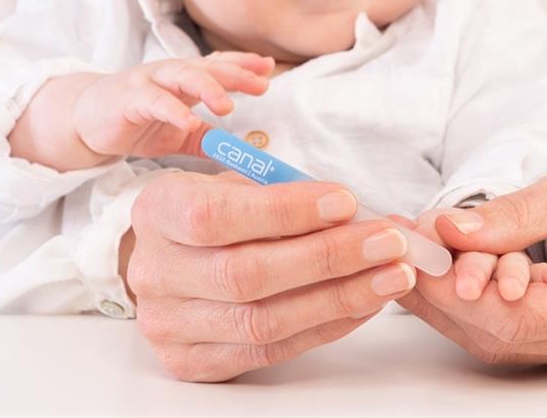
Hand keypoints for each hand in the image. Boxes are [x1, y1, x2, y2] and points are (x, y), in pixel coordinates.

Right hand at [74, 51, 273, 158]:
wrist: (86, 121)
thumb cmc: (136, 122)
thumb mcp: (179, 133)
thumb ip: (208, 139)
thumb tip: (243, 155)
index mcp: (184, 79)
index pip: (218, 65)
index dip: (243, 64)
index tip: (269, 68)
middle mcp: (169, 74)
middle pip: (207, 66)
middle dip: (235, 73)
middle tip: (260, 85)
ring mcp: (148, 83)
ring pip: (181, 75)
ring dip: (206, 87)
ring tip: (227, 104)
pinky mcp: (128, 99)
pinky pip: (153, 101)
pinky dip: (172, 110)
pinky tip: (188, 120)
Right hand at [126, 172, 415, 381]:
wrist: (176, 260)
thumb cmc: (219, 213)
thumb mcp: (236, 184)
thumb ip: (284, 193)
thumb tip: (357, 213)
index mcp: (158, 211)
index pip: (216, 215)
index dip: (285, 211)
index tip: (345, 202)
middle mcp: (154, 272)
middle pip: (245, 274)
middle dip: (328, 257)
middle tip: (388, 242)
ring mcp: (169, 324)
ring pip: (262, 320)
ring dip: (339, 297)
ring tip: (392, 276)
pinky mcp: (193, 362)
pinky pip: (270, 350)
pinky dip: (326, 325)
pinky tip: (364, 303)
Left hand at [400, 109, 546, 365]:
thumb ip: (508, 219)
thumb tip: (446, 233)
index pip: (516, 320)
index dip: (453, 290)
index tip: (412, 253)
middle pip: (503, 336)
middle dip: (444, 293)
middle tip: (405, 246)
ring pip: (503, 335)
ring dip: (455, 296)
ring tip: (421, 249)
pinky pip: (518, 323)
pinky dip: (479, 295)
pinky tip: (451, 262)